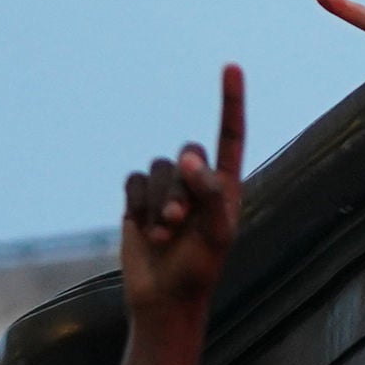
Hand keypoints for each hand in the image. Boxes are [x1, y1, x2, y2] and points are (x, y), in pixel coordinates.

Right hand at [120, 65, 244, 318]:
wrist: (164, 298)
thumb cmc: (200, 268)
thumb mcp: (218, 233)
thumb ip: (211, 194)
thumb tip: (192, 160)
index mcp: (226, 184)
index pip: (231, 134)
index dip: (231, 100)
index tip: (231, 66)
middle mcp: (197, 181)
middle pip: (187, 153)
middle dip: (181, 186)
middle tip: (180, 222)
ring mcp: (167, 190)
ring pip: (158, 168)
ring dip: (158, 203)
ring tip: (164, 234)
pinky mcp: (138, 201)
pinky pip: (133, 181)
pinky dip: (137, 205)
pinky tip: (144, 230)